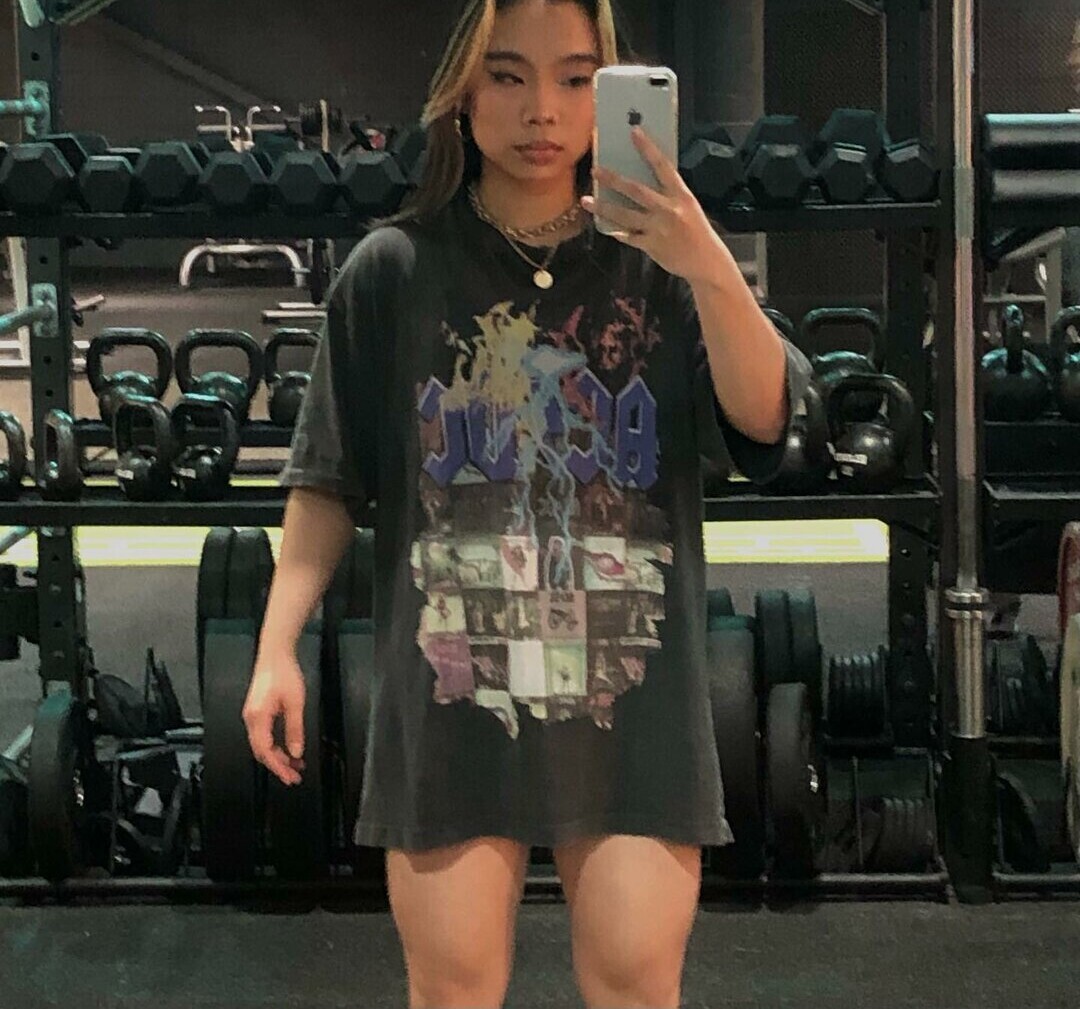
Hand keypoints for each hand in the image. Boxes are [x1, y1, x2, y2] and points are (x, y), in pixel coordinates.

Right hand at [242, 655, 305, 785]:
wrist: (275, 654)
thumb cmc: (284, 672)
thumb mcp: (295, 703)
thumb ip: (295, 729)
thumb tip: (296, 751)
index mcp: (258, 718)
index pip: (265, 752)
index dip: (278, 767)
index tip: (289, 777)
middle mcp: (251, 718)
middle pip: (261, 751)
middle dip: (278, 766)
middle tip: (294, 775)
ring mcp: (252, 715)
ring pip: (262, 744)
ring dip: (278, 756)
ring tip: (295, 764)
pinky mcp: (257, 711)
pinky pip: (263, 735)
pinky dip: (275, 745)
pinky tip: (287, 748)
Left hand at [581, 126, 724, 283]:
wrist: (706, 261)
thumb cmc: (697, 231)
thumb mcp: (688, 206)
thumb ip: (668, 195)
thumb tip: (644, 181)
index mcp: (681, 195)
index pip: (662, 166)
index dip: (648, 148)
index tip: (634, 132)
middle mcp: (669, 209)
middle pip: (636, 190)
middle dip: (613, 180)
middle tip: (595, 170)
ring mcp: (658, 228)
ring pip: (625, 215)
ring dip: (603, 207)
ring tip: (586, 200)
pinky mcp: (652, 246)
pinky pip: (628, 237)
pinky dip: (616, 232)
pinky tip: (604, 226)